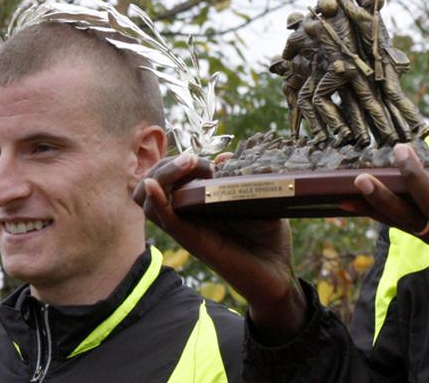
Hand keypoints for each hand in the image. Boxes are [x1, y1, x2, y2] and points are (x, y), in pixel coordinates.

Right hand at [133, 152, 307, 342]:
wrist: (280, 273)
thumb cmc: (268, 237)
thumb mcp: (258, 198)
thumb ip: (242, 175)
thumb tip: (224, 156)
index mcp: (198, 205)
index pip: (168, 178)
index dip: (180, 162)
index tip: (211, 161)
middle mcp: (187, 217)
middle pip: (150, 187)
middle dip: (165, 165)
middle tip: (193, 161)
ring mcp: (188, 230)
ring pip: (148, 203)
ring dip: (161, 176)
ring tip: (185, 165)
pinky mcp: (195, 243)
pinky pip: (167, 221)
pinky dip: (157, 201)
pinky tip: (154, 185)